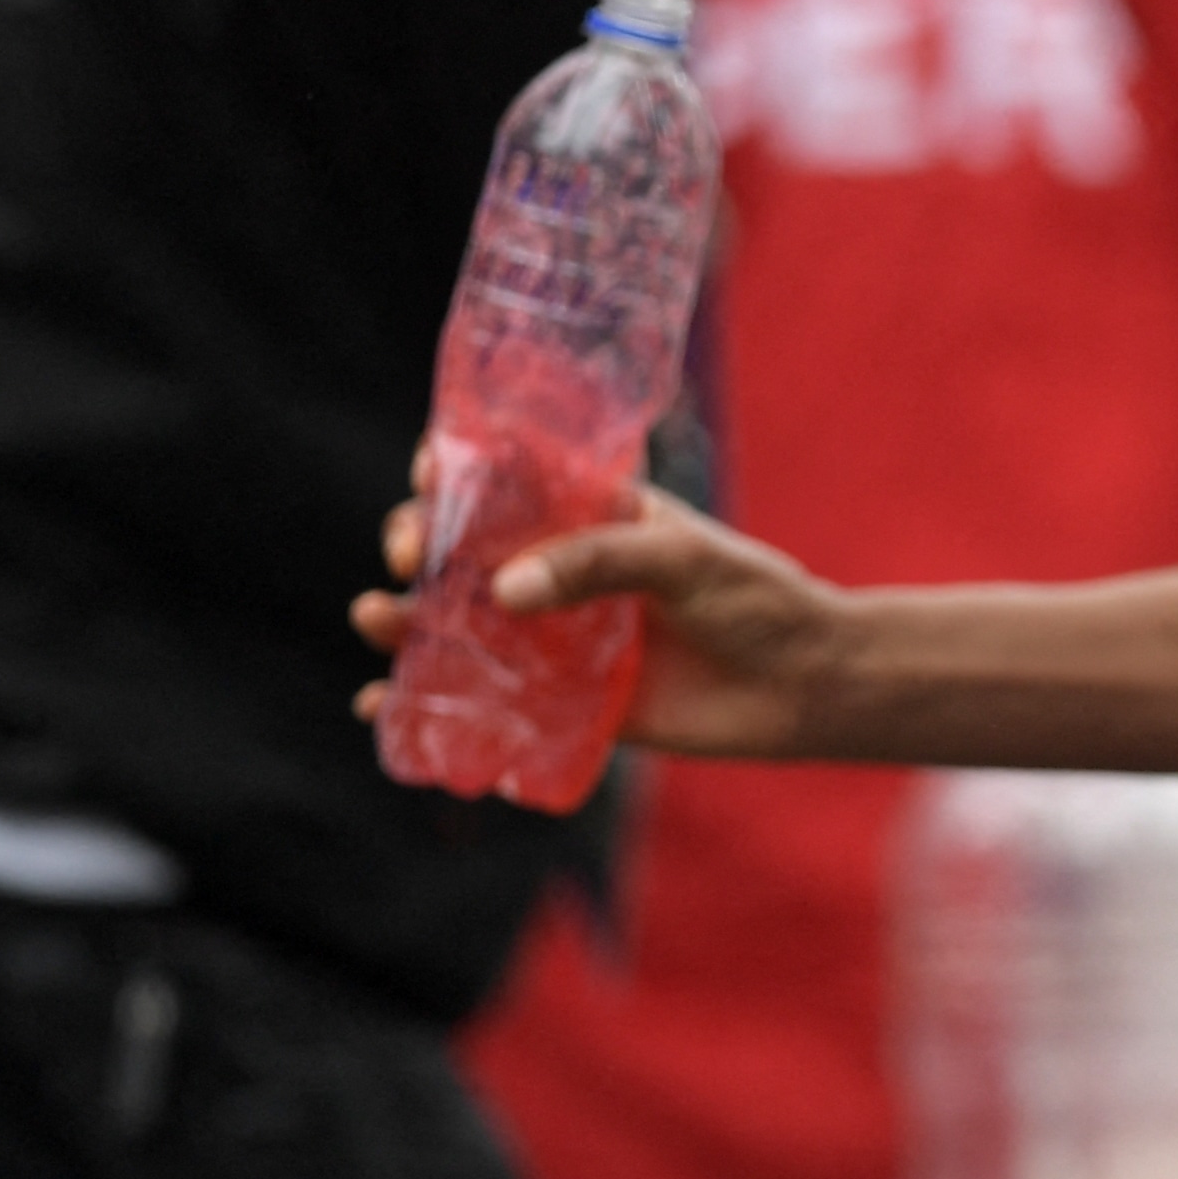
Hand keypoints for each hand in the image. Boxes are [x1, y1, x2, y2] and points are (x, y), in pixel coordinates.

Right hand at [354, 446, 855, 759]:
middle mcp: (561, 572)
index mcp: (590, 515)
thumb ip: (600, 564)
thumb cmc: (756, 599)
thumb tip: (505, 591)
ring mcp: (555, 638)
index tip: (428, 476)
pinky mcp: (562, 703)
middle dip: (419, 546)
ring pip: (457, 625)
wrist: (803, 684)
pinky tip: (377, 705)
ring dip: (403, 620)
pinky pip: (480, 702)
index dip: (455, 472)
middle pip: (463, 551)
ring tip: (374, 619)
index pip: (506, 480)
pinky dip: (423, 702)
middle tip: (410, 560)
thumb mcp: (684, 561)